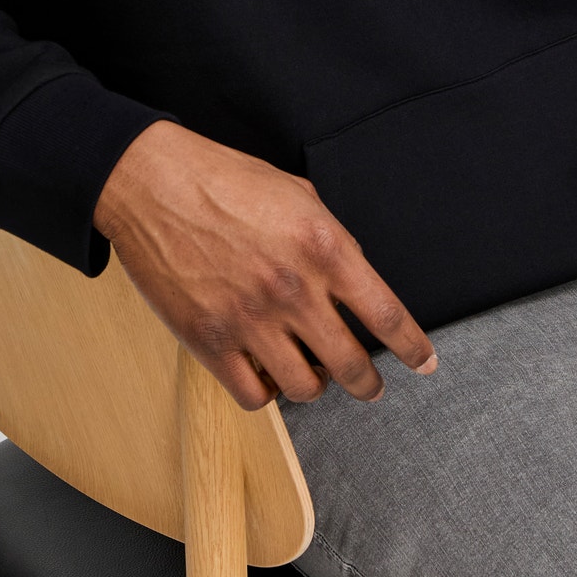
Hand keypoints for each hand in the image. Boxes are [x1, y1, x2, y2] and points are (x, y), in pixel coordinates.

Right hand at [93, 119, 437, 411]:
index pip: (386, 313)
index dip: (413, 347)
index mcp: (323, 246)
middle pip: (353, 364)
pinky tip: (266, 372)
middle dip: (369, 384)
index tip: (425, 363)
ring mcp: (250, 319)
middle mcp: (293, 289)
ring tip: (311, 371)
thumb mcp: (298, 194)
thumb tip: (353, 281)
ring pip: (306, 388)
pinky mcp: (209, 340)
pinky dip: (266, 391)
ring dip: (315, 384)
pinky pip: (254, 395)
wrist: (152, 183)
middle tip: (371, 386)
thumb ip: (332, 241)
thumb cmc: (224, 180)